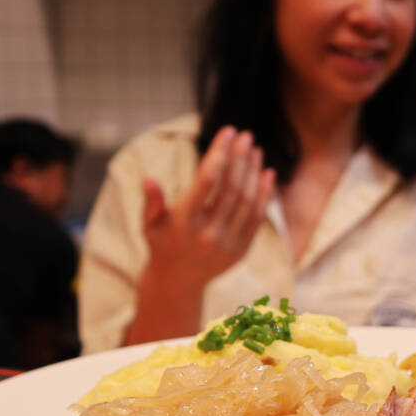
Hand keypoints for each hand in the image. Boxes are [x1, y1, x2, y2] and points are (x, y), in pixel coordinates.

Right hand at [123, 126, 275, 344]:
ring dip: (253, 172)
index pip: (207, 181)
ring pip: (247, 201)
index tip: (228, 131)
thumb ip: (152, 202)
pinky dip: (264, 195)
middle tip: (245, 135)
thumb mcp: (149, 224)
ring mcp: (227, 244)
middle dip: (240, 158)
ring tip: (254, 150)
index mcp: (183, 223)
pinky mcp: (241, 251)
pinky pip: (257, 218)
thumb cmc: (161, 244)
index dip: (220, 153)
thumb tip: (148, 179)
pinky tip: (267, 173)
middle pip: (231, 188)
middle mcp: (207, 234)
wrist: (177, 283)